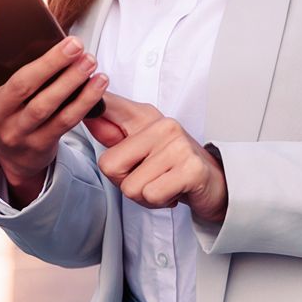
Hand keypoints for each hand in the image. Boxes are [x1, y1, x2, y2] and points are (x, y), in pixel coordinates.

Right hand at [0, 3, 108, 202]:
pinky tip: (98, 82)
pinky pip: (65, 121)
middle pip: (20, 86)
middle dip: (50, 63)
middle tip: (75, 43)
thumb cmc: (1, 105)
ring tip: (89, 60)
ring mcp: (13, 133)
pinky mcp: (37, 146)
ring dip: (71, 81)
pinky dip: (84, 101)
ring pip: (45, 105)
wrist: (13, 156)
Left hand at [86, 93, 226, 224]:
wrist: (216, 184)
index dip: (91, 106)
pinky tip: (173, 191)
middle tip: (149, 178)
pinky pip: (151, 195)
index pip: (109, 105)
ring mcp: (177, 145)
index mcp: (144, 117)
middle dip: (124, 182)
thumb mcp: (142, 145)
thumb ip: (114, 133)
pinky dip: (159, 202)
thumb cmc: (173, 166)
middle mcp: (161, 125)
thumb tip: (87, 113)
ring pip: (130, 186)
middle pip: (109, 165)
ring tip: (164, 184)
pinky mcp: (190, 168)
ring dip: (145, 196)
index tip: (85, 99)